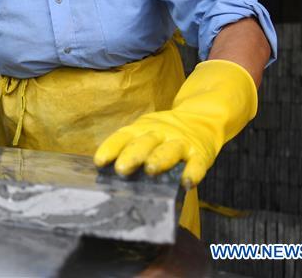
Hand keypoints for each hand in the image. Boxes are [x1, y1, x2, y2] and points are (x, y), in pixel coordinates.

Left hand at [94, 59, 257, 189]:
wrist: (202, 117)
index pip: (123, 136)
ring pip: (169, 150)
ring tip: (150, 169)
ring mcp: (181, 142)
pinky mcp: (200, 152)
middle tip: (121, 169)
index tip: (99, 162)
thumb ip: (130, 148)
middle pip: (144, 142)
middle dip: (132, 154)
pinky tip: (187, 183)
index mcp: (142, 129)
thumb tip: (107, 173)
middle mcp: (160, 133)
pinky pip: (197, 163)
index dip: (111, 148)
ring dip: (160, 159)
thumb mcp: (145, 132)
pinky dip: (192, 172)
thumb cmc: (164, 133)